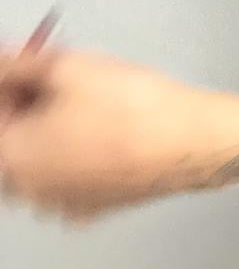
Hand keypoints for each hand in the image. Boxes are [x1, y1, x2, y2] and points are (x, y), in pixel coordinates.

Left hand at [0, 43, 225, 223]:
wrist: (191, 141)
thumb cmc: (138, 114)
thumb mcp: (67, 66)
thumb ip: (21, 63)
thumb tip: (6, 61)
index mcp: (11, 158)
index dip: (11, 83)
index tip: (23, 66)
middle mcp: (31, 190)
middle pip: (14, 140)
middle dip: (28, 105)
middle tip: (53, 77)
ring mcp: (65, 204)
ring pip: (43, 160)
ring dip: (53, 129)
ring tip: (85, 98)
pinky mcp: (97, 206)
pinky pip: (73, 176)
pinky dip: (79, 153)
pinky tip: (102, 128)